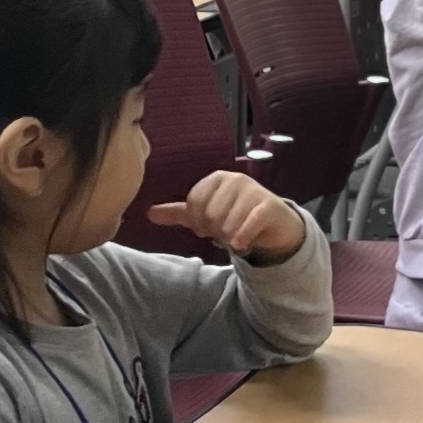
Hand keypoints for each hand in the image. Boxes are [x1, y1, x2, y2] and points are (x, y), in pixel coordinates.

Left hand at [151, 170, 311, 260]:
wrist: (273, 224)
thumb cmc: (236, 216)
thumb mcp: (205, 215)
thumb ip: (178, 213)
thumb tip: (149, 213)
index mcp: (216, 178)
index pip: (194, 202)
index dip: (197, 222)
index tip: (206, 228)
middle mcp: (235, 180)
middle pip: (210, 214)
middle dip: (214, 231)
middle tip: (224, 232)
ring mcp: (253, 191)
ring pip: (227, 222)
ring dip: (229, 237)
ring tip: (236, 234)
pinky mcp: (269, 205)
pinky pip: (248, 224)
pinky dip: (242, 238)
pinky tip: (241, 244)